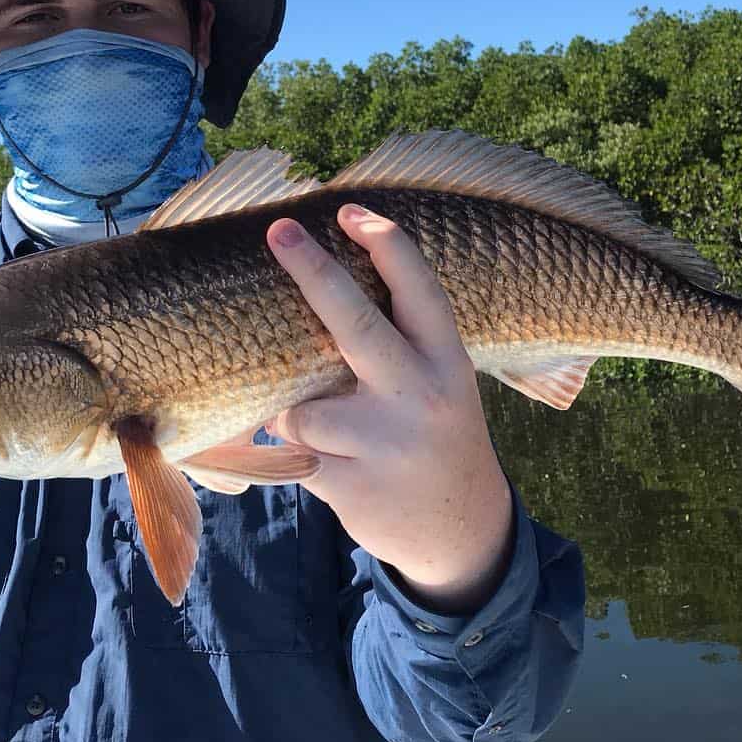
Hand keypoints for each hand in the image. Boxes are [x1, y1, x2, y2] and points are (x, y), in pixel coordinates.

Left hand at [265, 204, 514, 613]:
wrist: (462, 530)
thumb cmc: (434, 432)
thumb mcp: (441, 382)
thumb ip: (398, 342)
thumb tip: (321, 286)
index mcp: (447, 362)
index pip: (419, 291)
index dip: (387, 245)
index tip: (350, 212)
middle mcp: (421, 396)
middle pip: (355, 324)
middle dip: (314, 272)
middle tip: (280, 232)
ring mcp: (386, 444)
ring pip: (302, 406)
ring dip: (297, 415)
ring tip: (333, 435)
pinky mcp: (352, 485)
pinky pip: (295, 452)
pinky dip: (298, 454)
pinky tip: (337, 468)